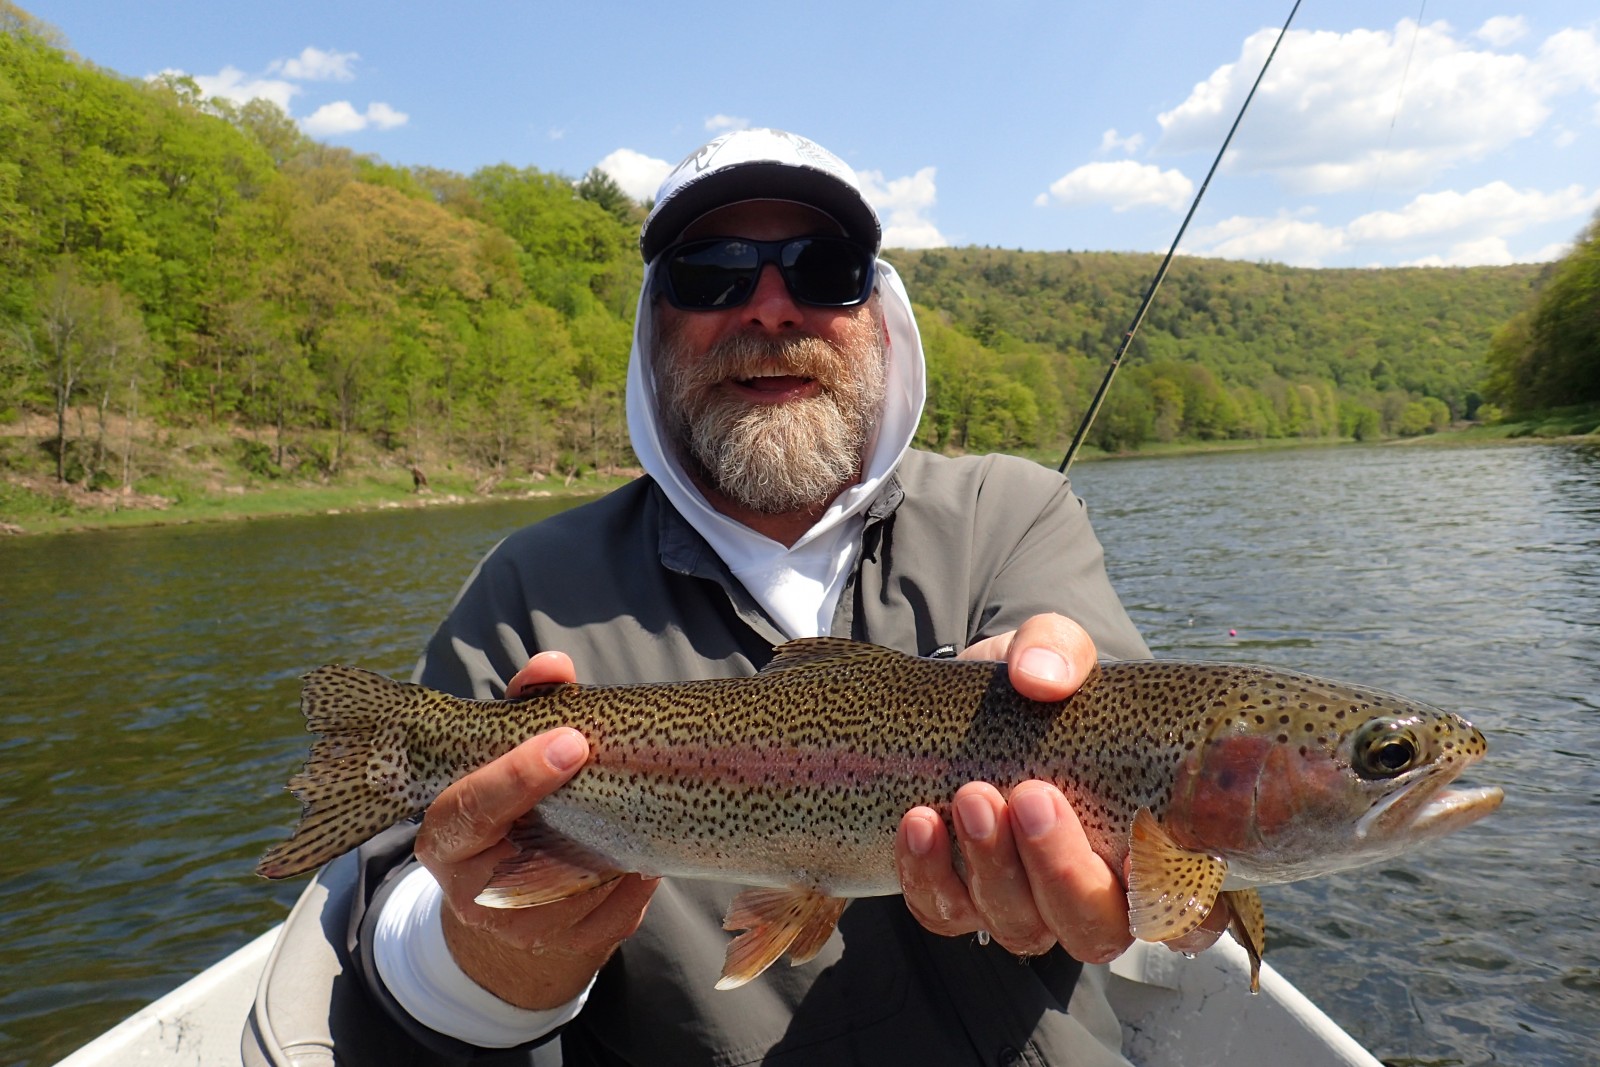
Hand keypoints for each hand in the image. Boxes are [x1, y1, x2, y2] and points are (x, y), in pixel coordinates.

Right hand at [414, 651, 657, 1009]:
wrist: (506, 890)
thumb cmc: (507, 803)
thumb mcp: (501, 756)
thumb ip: (524, 707)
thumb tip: (554, 666)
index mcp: (445, 840)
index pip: (472, 810)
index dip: (519, 775)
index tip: (570, 741)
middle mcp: (475, 894)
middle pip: (530, 856)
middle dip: (578, 811)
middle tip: (612, 762)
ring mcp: (524, 928)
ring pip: (581, 886)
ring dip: (614, 843)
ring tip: (640, 799)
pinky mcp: (572, 944)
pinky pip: (618, 912)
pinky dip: (638, 877)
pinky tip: (647, 845)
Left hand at [894, 614, 1227, 961]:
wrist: (969, 698)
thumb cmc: (1042, 690)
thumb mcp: (1056, 653)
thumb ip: (1060, 651)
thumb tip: (1040, 676)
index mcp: (1151, 849)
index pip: (1187, 915)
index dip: (1169, 901)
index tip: (1135, 848)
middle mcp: (1095, 896)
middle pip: (1094, 929)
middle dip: (1060, 870)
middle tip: (1031, 795)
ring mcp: (1026, 908)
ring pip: (1021, 926)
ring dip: (993, 866)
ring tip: (970, 795)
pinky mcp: (958, 903)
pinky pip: (944, 913)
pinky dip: (928, 873)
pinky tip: (919, 822)